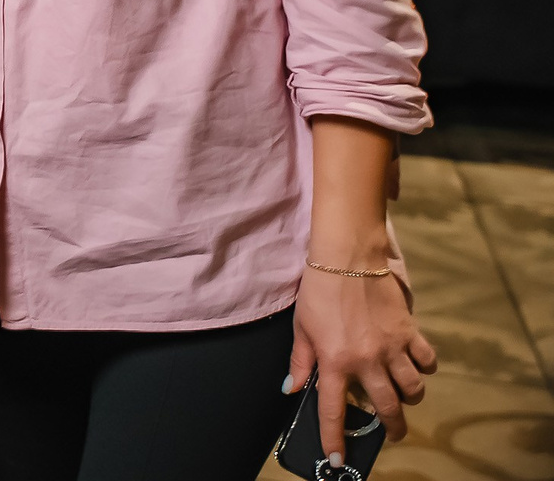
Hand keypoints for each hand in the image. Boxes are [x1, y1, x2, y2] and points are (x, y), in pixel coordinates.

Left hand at [286, 266, 436, 462]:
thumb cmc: (318, 291)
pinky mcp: (410, 333)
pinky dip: (425, 368)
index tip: (336, 461)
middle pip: (386, 409)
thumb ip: (300, 361)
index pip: (332, 411)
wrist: (347, 257)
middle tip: (391, 435)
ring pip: (412, 389)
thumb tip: (291, 389)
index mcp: (334, 362)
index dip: (334, 439)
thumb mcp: (301, 327)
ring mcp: (392, 348)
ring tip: (403, 398)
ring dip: (409, 399)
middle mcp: (366, 361)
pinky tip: (417, 367)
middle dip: (391, 428)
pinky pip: (427, 361)